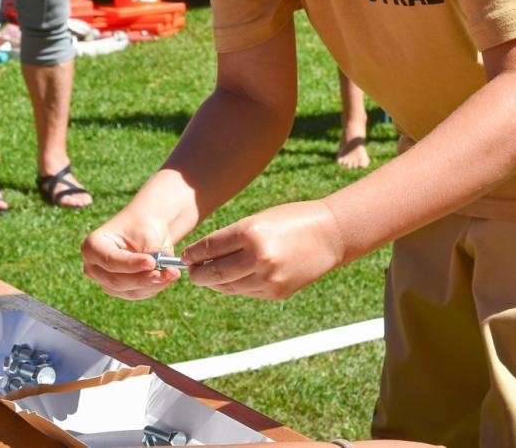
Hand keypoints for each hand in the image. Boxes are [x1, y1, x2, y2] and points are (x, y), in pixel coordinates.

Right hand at [82, 217, 182, 299]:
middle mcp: (94, 267)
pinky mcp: (120, 291)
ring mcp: (105, 281)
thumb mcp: (146, 233)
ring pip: (129, 291)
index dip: (130, 264)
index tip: (152, 262)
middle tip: (167, 272)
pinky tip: (168, 277)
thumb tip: (159, 266)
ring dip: (153, 284)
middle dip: (144, 278)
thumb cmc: (141, 227)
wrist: (144, 231)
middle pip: (117, 281)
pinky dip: (154, 287)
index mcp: (92, 246)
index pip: (110, 260)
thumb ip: (151, 252)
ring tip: (173, 273)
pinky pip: (138, 294)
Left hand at [181, 200, 345, 299]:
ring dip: (215, 283)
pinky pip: (247, 292)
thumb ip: (231, 239)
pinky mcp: (276, 293)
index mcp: (250, 234)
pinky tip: (235, 279)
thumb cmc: (289, 221)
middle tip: (192, 272)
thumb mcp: (257, 221)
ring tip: (210, 276)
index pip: (209, 249)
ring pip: (228, 287)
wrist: (329, 235)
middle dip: (198, 274)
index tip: (185, 256)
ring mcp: (268, 279)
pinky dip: (237, 286)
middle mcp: (257, 259)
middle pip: (214, 274)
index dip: (193, 254)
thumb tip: (202, 257)